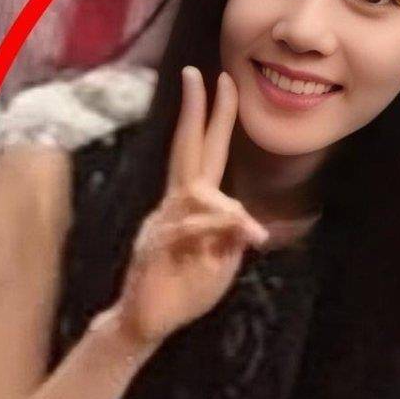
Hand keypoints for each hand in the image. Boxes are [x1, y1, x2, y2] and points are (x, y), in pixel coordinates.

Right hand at [111, 67, 268, 346]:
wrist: (148, 323)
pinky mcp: (153, 247)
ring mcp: (161, 222)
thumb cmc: (187, 288)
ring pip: (194, 193)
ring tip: (251, 236)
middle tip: (199, 75)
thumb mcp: (222, 261)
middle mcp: (175, 203)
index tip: (224, 80)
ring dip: (226, 213)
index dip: (216, 117)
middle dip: (195, 111)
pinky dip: (211, 233)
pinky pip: (184, 231)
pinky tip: (229, 242)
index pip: (205, 150)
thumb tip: (246, 219)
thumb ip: (232, 237)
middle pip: (186, 149)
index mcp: (193, 202)